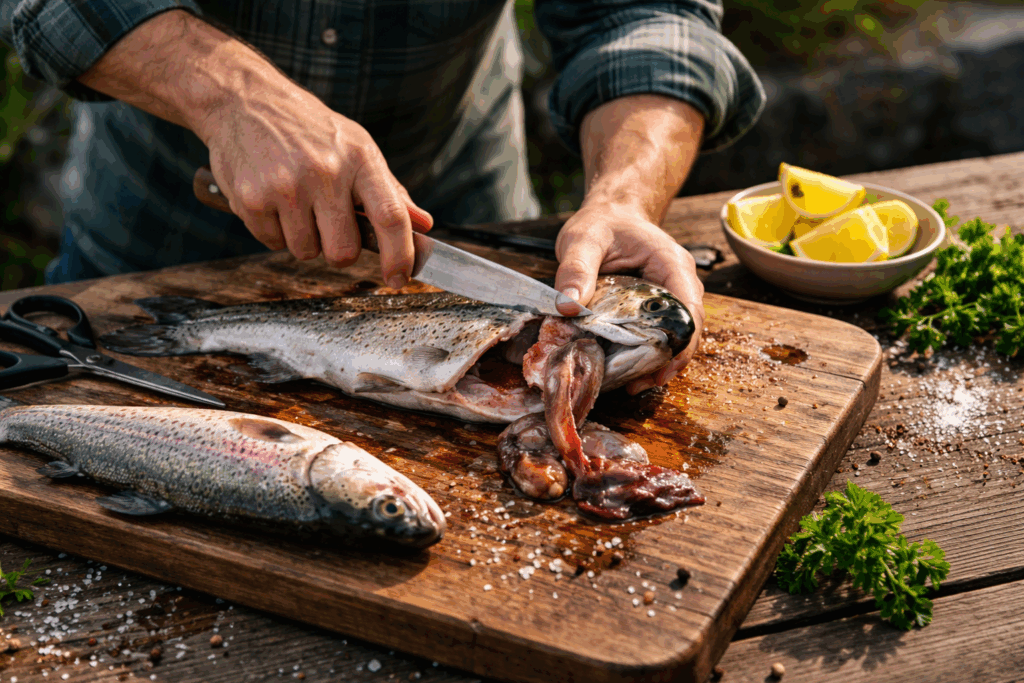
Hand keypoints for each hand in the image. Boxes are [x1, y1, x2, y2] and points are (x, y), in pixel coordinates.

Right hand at [195, 76, 430, 288]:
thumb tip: (423, 224)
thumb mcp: (357, 147)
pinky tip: (272, 199)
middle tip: (328, 223)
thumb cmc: (309, 128)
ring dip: (304, 239)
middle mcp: (325, 172)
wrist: (244, 100)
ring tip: (296, 203)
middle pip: (344, 251)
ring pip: (306, 252)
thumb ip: (390, 191)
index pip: (391, 217)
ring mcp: (287, 186)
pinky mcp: (252, 198)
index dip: (399, 256)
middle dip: (338, 249)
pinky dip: (274, 230)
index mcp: (360, 159)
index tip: (399, 278)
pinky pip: (272, 243)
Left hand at [554, 200, 704, 393]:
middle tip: (637, 385)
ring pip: (677, 336)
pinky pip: (661, 333)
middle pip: (688, 330)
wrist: (610, 214)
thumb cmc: (602, 223)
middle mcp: (680, 281)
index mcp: (671, 264)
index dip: (681, 343)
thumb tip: (569, 306)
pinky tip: (628, 368)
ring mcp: (672, 294)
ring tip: (632, 385)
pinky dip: (648, 352)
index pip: (689, 309)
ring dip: (659, 361)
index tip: (660, 368)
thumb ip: (576, 269)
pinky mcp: (658, 306)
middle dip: (668, 361)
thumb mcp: (582, 240)